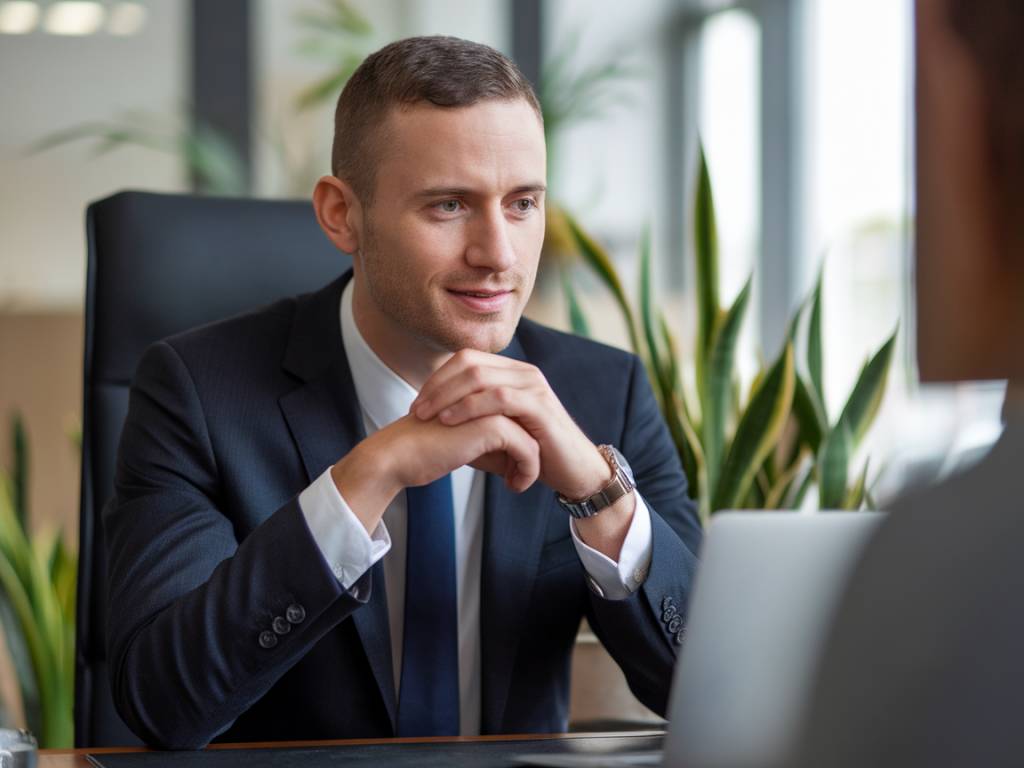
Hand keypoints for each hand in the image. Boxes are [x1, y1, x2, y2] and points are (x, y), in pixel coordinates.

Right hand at [331, 412, 539, 533]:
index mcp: (481, 391)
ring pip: (533, 437)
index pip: (521, 415)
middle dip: (531, 452)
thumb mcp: (466, 440)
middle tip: (520, 475)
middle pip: (530, 424)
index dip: (524, 441)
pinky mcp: (491, 424)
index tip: (517, 465)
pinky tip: (512, 486)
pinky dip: (526, 471)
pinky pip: (528, 449)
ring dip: (530, 464)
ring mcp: (492, 406)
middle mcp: (489, 393)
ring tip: (516, 482)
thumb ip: (494, 439)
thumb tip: (527, 452)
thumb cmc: (427, 450)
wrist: (397, 456)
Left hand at [410, 351, 636, 558]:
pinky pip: (499, 398)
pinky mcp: (541, 406)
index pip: (465, 359)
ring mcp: (533, 386)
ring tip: (428, 418)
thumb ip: (467, 420)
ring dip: (447, 397)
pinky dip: (469, 408)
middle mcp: (523, 373)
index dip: (437, 378)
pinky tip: (450, 422)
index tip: (417, 404)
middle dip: (436, 387)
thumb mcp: (493, 433)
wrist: (572, 471)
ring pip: (480, 377)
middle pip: (469, 363)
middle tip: (416, 411)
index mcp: (511, 372)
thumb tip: (431, 418)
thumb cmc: (531, 454)